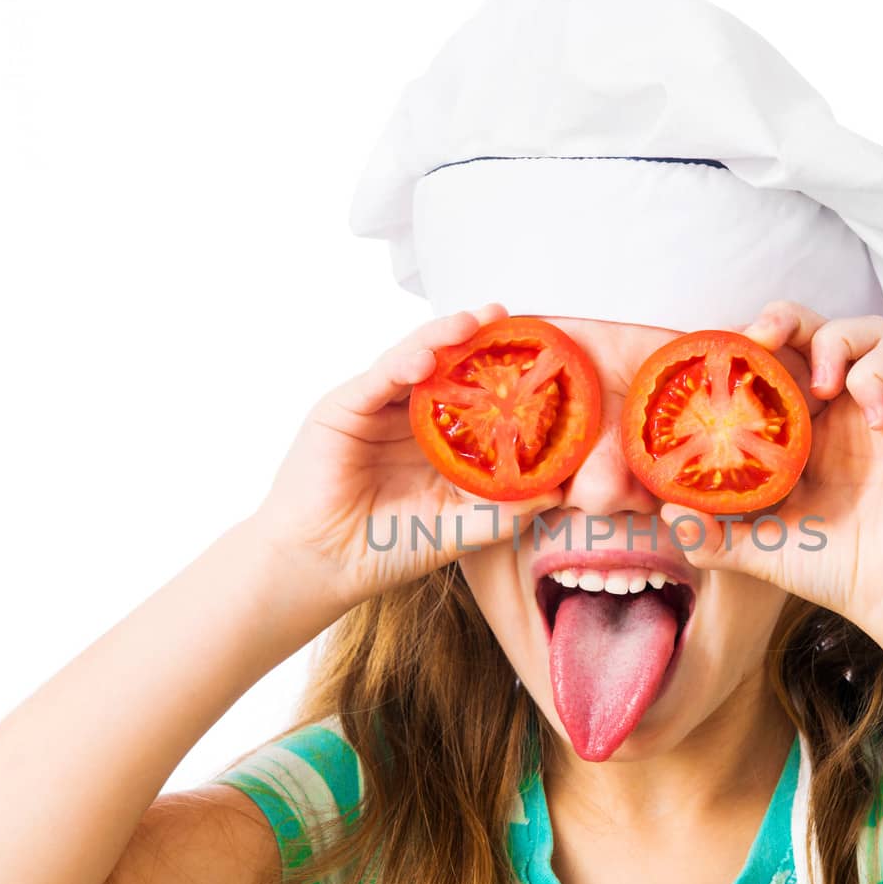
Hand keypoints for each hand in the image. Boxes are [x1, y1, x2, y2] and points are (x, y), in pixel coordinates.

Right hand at [246, 303, 561, 622]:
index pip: (473, 394)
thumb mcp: (457, 529)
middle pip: (445, 367)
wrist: (325, 567)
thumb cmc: (385, 549)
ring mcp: (376, 409)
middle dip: (475, 339)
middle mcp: (407, 417)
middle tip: (506, 316)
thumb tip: (557, 491)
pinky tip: (426, 357)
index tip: (538, 355)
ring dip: (442, 338)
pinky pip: (378, 379)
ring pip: (412, 361)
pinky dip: (402, 364)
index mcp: (436, 440)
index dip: (502, 373)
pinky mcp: (343, 409)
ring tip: (474, 322)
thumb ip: (503, 511)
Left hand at [657, 299, 882, 639]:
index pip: (770, 364)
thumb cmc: (831, 568)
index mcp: (798, 431)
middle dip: (782, 318)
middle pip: (809, 330)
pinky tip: (872, 422)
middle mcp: (835, 411)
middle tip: (760, 338)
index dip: (746, 350)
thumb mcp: (757, 549)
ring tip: (822, 386)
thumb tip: (668, 510)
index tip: (719, 360)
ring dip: (832, 341)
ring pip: (858, 330)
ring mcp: (874, 407)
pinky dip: (874, 376)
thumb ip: (710, 536)